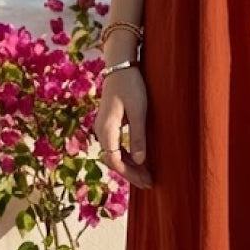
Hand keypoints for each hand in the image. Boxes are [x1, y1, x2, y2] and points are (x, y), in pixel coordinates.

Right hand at [92, 67, 152, 188]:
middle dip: (131, 173)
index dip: (130, 173)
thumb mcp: (139, 111)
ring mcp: (103, 127)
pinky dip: (126, 156)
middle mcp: (101, 131)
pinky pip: (115, 146)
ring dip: (129, 166)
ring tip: (145, 176)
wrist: (120, 66)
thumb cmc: (131, 86)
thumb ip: (138, 136)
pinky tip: (138, 161)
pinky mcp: (108, 124)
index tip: (146, 181)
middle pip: (113, 160)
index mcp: (106, 129)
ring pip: (114, 154)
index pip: (115, 160)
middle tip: (149, 183)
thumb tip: (140, 161)